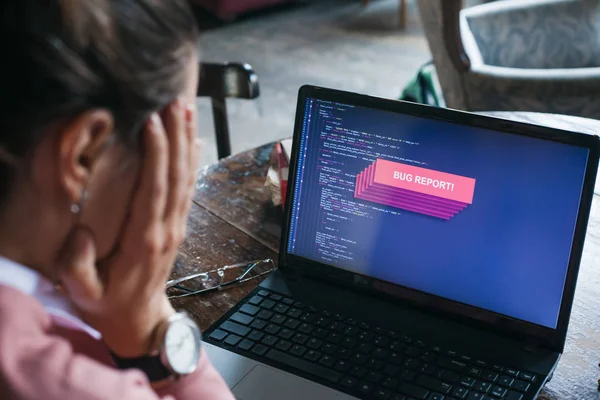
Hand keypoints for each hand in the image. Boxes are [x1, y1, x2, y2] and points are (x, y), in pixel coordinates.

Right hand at [57, 99, 200, 356]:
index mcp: (143, 240)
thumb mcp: (82, 291)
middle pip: (176, 176)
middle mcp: (166, 229)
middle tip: (174, 102)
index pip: (154, 189)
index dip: (157, 155)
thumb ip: (78, 265)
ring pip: (186, 178)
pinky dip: (193, 162)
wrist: (138, 318)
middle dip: (176, 137)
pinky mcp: (178, 225)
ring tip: (186, 110)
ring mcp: (176, 226)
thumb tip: (83, 235)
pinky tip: (195, 140)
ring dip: (187, 142)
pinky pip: (189, 189)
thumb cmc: (106, 302)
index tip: (154, 122)